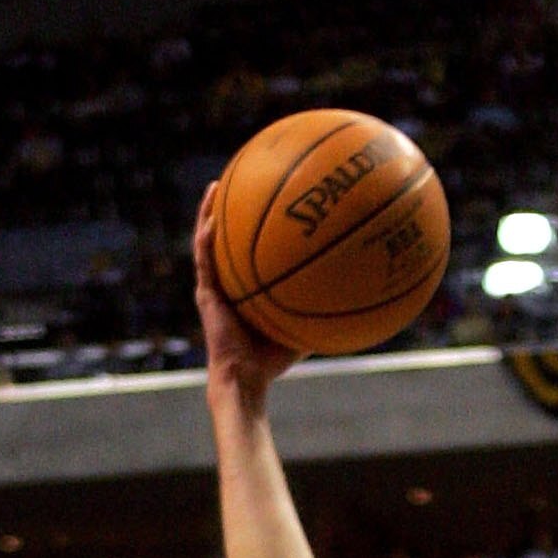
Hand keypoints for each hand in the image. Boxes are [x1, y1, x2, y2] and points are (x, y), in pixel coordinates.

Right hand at [194, 185, 299, 401]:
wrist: (244, 377)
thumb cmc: (272, 360)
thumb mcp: (302, 328)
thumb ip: (320, 310)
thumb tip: (353, 297)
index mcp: (245, 287)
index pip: (248, 249)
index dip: (253, 226)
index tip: (265, 199)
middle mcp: (227, 282)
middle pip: (227, 238)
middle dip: (230, 208)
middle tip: (239, 180)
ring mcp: (213, 286)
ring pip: (207, 241)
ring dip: (209, 212)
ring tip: (216, 185)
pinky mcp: (205, 294)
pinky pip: (204, 260)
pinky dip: (206, 238)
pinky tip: (211, 218)